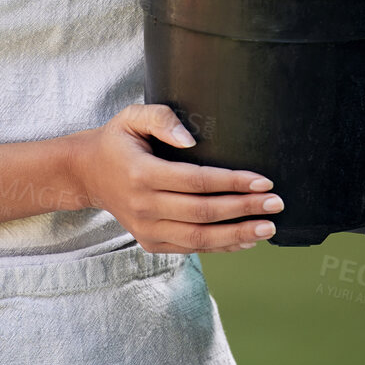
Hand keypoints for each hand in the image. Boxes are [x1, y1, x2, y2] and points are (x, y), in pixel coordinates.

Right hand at [65, 104, 284, 253]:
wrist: (88, 174)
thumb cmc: (117, 140)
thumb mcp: (131, 116)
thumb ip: (161, 118)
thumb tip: (191, 140)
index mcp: (142, 174)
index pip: (196, 182)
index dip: (232, 182)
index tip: (263, 181)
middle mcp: (144, 207)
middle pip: (203, 213)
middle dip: (244, 209)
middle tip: (276, 204)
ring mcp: (146, 229)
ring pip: (199, 238)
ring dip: (238, 234)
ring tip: (268, 227)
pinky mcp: (150, 242)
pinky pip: (191, 248)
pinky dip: (221, 247)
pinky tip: (246, 240)